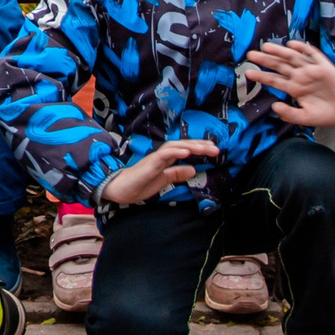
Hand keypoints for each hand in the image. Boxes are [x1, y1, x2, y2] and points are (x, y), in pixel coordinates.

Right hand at [96, 138, 221, 205]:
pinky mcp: (149, 164)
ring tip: (204, 148)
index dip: (199, 148)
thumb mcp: (163, 180)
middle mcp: (161, 156)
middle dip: (199, 145)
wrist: (119, 189)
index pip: (184, 150)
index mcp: (165, 160)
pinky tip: (186, 152)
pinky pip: (164, 155)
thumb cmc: (138, 184)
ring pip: (175, 147)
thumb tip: (193, 169)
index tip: (214, 150)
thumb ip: (176, 174)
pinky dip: (176, 152)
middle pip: (182, 145)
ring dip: (190, 146)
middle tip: (215, 148)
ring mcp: (155, 158)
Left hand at [240, 40, 334, 127]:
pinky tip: (292, 45)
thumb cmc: (327, 114)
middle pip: (280, 66)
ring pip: (293, 58)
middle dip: (265, 60)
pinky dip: (303, 49)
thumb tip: (274, 107)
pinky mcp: (325, 66)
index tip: (248, 73)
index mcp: (295, 89)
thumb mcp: (306, 118)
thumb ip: (289, 114)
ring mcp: (312, 70)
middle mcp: (301, 77)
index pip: (275, 80)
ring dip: (280, 52)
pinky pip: (312, 54)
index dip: (262, 76)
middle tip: (250, 55)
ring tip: (266, 47)